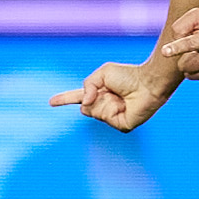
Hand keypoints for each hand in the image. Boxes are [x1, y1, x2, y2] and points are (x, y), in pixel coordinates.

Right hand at [51, 57, 178, 131]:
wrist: (147, 83)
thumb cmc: (129, 75)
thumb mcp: (103, 73)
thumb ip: (87, 84)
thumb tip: (84, 103)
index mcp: (98, 93)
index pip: (77, 97)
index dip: (63, 99)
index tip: (51, 102)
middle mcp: (104, 106)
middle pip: (85, 108)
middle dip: (93, 98)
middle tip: (110, 92)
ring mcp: (112, 117)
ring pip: (94, 113)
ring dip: (104, 102)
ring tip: (120, 97)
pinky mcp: (122, 125)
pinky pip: (107, 119)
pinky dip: (113, 110)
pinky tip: (124, 105)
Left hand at [157, 6, 198, 84]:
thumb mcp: (195, 15)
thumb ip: (178, 28)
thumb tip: (171, 51)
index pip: (189, 44)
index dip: (175, 48)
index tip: (165, 51)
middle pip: (186, 66)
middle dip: (183, 60)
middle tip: (192, 51)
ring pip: (193, 76)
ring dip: (193, 67)